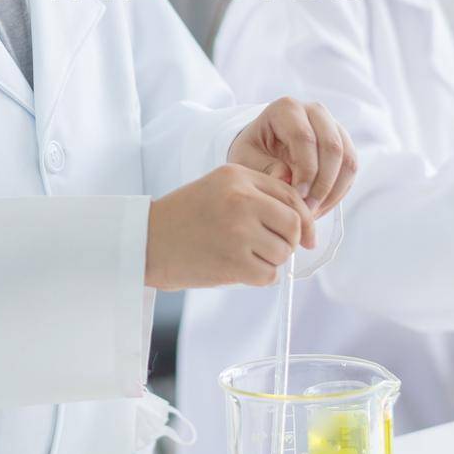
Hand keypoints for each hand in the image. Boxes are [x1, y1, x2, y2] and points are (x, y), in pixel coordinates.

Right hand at [144, 164, 314, 290]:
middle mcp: (241, 199)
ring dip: (271, 261)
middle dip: (289, 242)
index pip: (291, 196)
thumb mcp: (219, 188)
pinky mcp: (233, 262)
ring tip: (245, 257)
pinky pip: (269, 275)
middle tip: (271, 248)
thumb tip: (303, 222)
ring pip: (283, 252)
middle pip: (294, 225)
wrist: (147, 241)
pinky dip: (260, 277)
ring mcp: (238, 231)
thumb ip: (258, 193)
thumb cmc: (185, 217)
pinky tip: (239, 270)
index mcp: (238, 176)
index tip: (307, 237)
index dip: (305, 220)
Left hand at [226, 97, 357, 246]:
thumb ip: (265, 169)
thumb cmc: (252, 154)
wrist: (262, 152)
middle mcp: (314, 111)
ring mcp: (333, 126)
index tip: (297, 196)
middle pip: (332, 146)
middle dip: (322, 183)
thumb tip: (287, 180)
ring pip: (347, 159)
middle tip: (307, 209)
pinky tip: (320, 206)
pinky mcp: (344, 144)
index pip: (304, 137)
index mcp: (286, 109)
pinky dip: (338, 192)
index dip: (305, 169)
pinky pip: (350, 170)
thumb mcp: (246, 160)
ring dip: (333, 190)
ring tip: (313, 211)